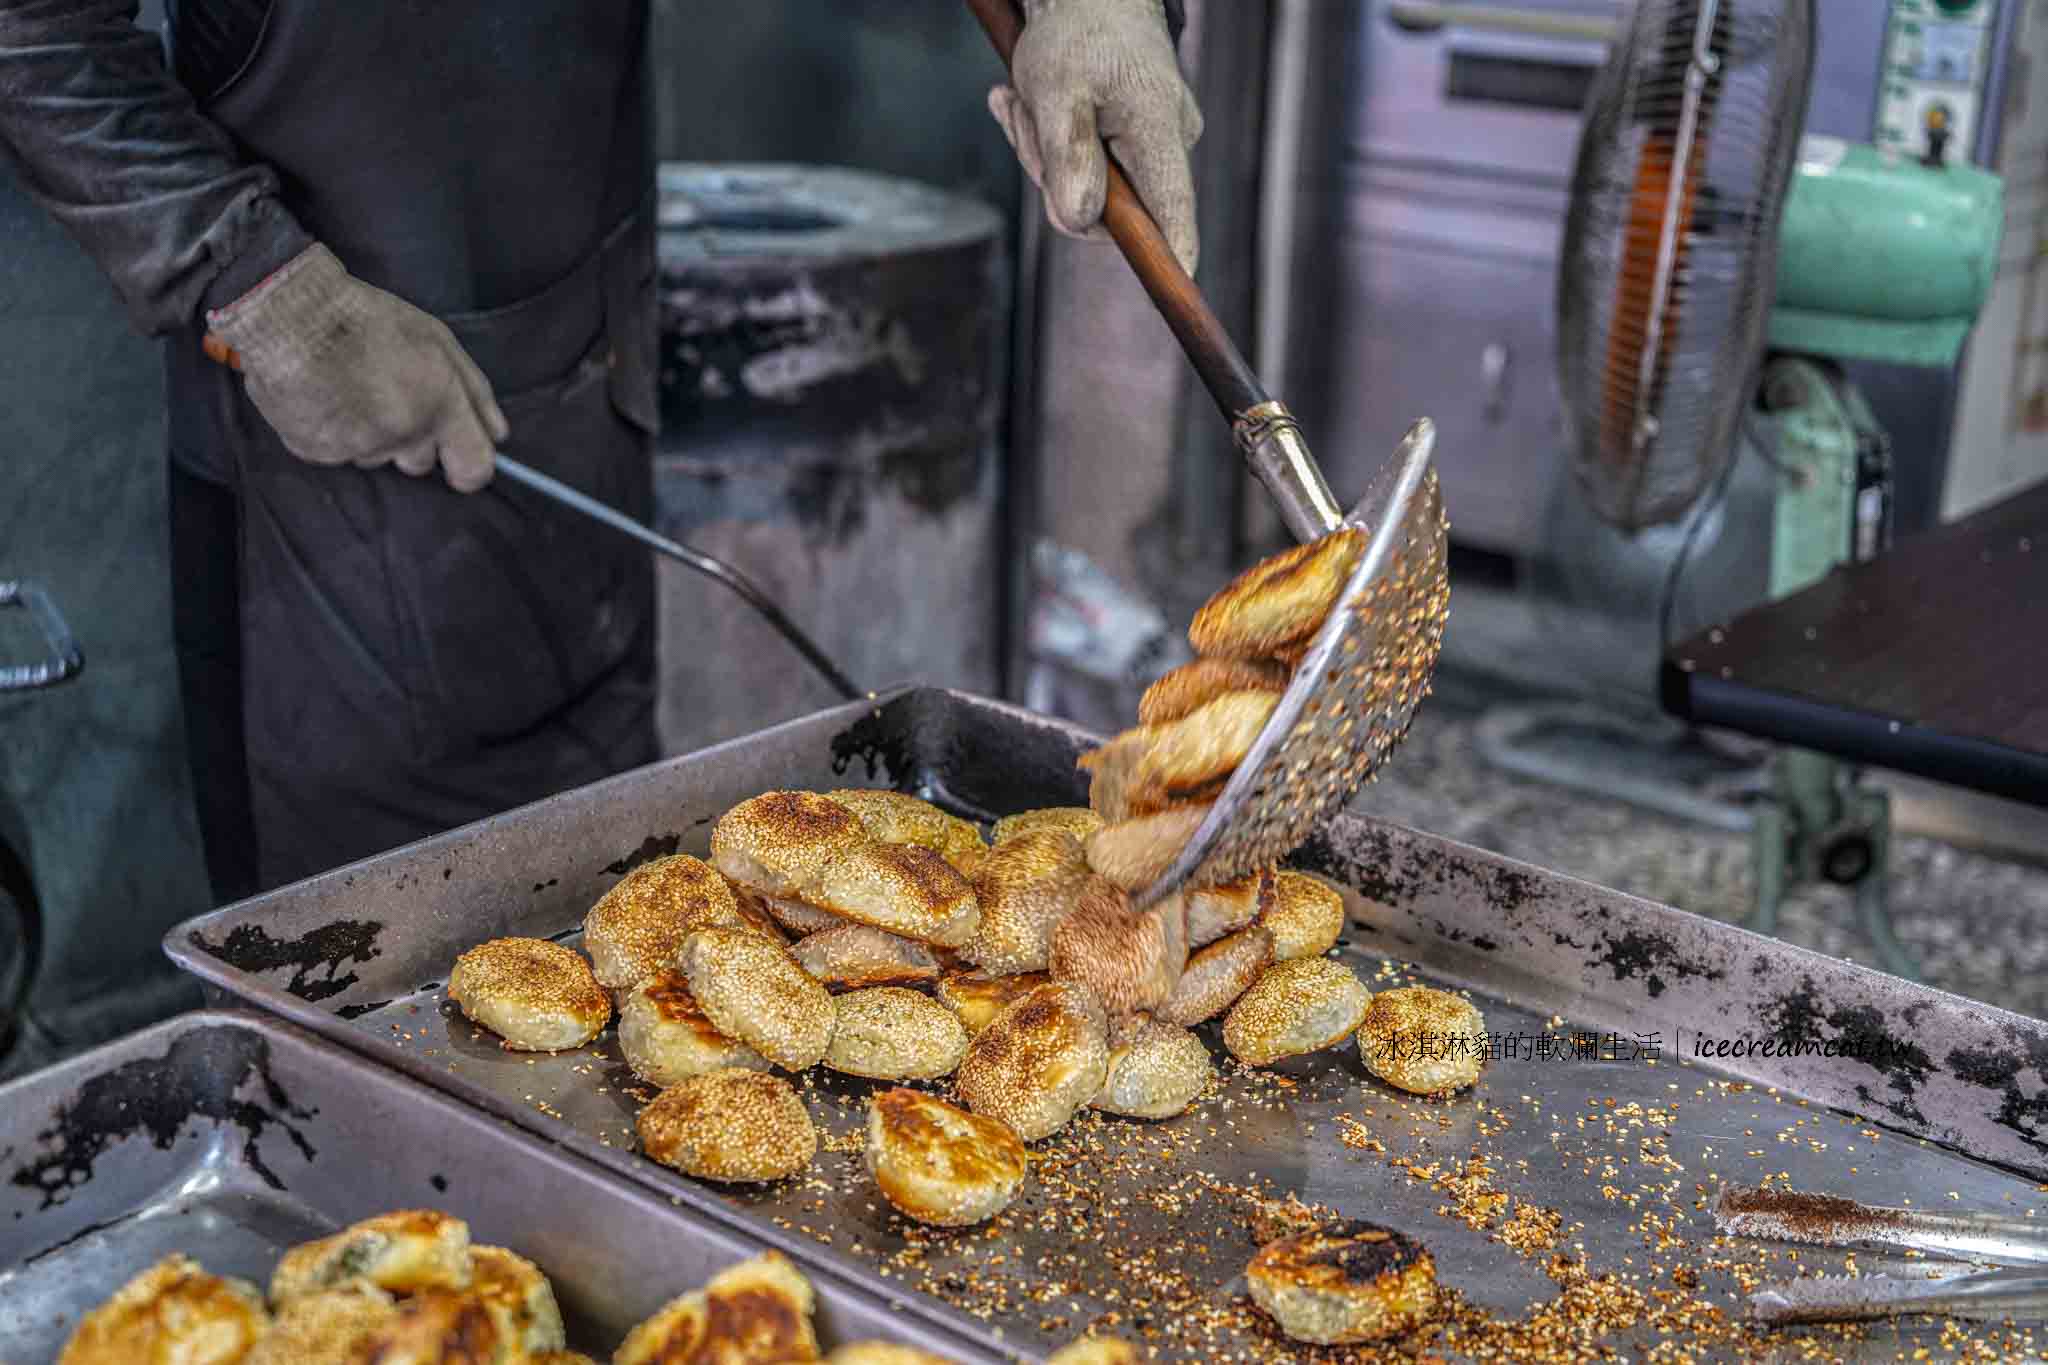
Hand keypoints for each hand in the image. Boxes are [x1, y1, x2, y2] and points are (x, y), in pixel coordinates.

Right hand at [206, 244, 507, 491]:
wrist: (290, 315)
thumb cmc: (365, 319)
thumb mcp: (437, 340)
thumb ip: (475, 393)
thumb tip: (497, 436)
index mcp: (440, 406)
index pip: (475, 469)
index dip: (471, 469)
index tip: (461, 461)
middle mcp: (404, 434)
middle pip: (420, 464)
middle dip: (412, 440)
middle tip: (388, 395)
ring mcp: (358, 447)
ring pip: (376, 456)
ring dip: (370, 432)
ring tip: (350, 386)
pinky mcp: (316, 451)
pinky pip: (337, 451)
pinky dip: (333, 431)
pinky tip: (324, 395)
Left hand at [989, 0, 1202, 274]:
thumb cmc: (1074, 33)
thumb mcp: (1057, 91)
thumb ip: (1069, 158)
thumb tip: (1081, 222)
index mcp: (1158, 132)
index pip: (1173, 212)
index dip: (1171, 258)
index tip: (1179, 294)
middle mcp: (1167, 141)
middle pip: (1107, 206)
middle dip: (1051, 174)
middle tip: (1022, 116)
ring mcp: (1149, 140)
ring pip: (1085, 184)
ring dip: (1039, 149)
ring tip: (1021, 98)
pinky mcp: (1129, 135)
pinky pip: (1082, 162)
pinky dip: (1046, 139)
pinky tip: (1024, 101)